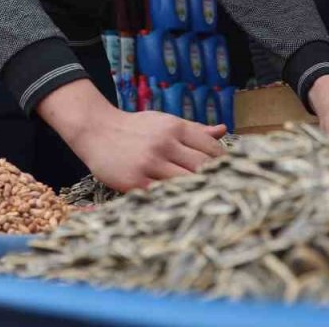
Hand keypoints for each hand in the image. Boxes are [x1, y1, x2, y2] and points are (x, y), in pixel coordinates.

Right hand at [37, 79, 226, 191]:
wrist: (96, 130)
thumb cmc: (135, 128)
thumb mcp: (164, 122)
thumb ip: (194, 129)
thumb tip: (222, 130)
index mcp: (175, 127)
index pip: (211, 147)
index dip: (225, 162)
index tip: (232, 174)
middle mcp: (164, 143)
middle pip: (203, 166)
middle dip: (218, 180)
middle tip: (228, 193)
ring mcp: (149, 163)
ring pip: (186, 182)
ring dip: (199, 193)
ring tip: (210, 203)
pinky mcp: (135, 181)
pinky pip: (163, 195)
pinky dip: (175, 200)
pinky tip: (183, 206)